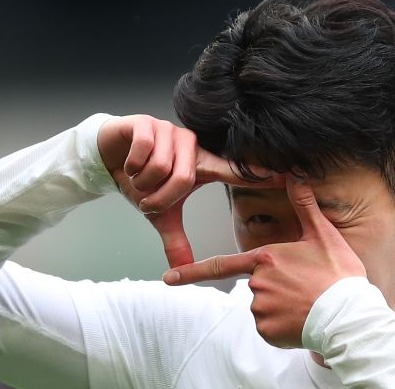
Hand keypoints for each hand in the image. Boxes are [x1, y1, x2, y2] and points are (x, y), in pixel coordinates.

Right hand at [97, 114, 282, 267]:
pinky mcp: (147, 123)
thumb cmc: (141, 181)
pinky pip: (145, 150)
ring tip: (137, 179)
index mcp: (201, 165)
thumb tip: (180, 270)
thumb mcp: (159, 214)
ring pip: (162, 166)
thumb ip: (175, 239)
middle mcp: (190, 145)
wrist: (108, 158)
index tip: (286, 176)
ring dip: (143, 183)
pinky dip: (132, 166)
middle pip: (185, 179)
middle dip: (160, 197)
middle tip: (148, 199)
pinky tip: (128, 165)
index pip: (233, 170)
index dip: (257, 174)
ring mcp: (170, 131)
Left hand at [163, 175, 366, 347]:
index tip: (168, 278)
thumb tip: (295, 174)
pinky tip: (301, 320)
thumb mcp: (322, 235)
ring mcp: (260, 309)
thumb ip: (304, 205)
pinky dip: (282, 326)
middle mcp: (256, 283)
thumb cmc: (338, 275)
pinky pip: (268, 327)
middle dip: (274, 287)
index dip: (191, 272)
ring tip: (305, 303)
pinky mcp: (268, 330)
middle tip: (303, 288)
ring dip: (279, 307)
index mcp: (264, 258)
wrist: (350, 316)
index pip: (220, 265)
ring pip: (262, 307)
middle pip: (254, 285)